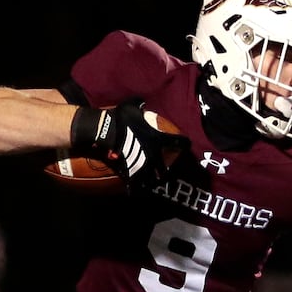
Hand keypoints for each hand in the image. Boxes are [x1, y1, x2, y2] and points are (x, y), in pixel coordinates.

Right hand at [69, 101, 184, 184]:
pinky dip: (134, 187)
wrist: (105, 131)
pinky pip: (134, 183)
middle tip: (165, 170)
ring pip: (152, 179)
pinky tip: (133, 189)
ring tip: (151, 181)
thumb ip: (139, 104)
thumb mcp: (132, 106)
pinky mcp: (130, 171)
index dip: (184, 143)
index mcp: (159, 140)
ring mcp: (142, 165)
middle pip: (165, 169)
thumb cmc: (122, 118)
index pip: (179, 142)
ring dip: (152, 181)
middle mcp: (154, 155)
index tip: (186, 143)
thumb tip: (141, 101)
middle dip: (166, 171)